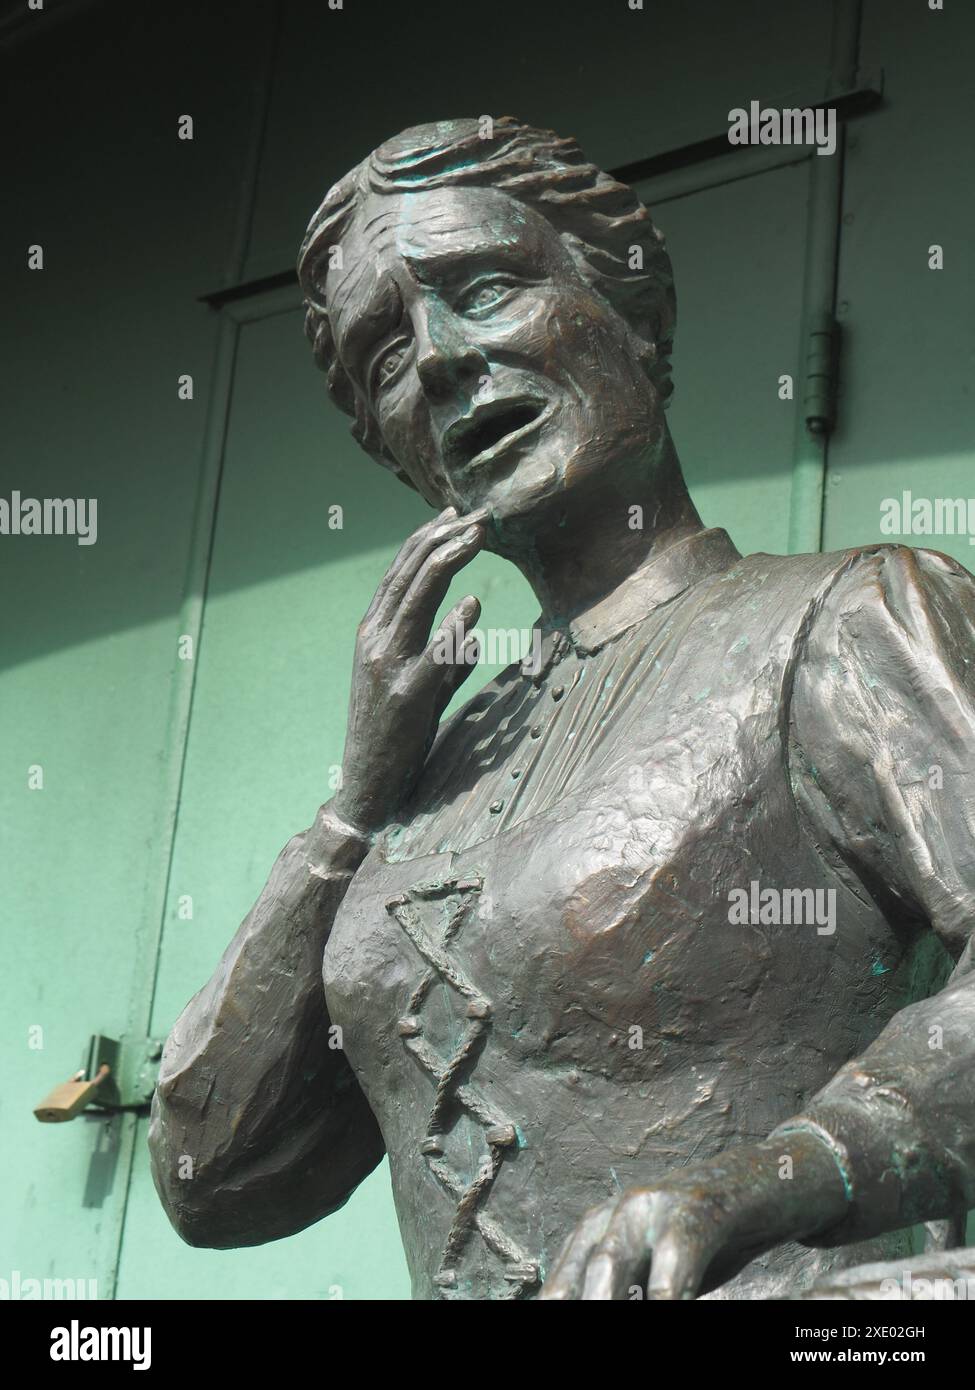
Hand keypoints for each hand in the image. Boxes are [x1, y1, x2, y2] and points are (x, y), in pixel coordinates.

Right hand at [332, 506, 486, 834]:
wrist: (369, 782)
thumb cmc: (398, 733)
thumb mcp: (423, 685)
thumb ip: (448, 653)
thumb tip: (475, 618)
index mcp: (373, 634)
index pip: (399, 574)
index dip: (426, 540)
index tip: (455, 516)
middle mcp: (375, 641)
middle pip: (408, 577)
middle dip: (442, 540)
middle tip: (477, 517)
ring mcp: (389, 666)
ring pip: (417, 602)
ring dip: (447, 564)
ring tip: (475, 538)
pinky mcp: (409, 696)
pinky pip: (433, 653)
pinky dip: (452, 626)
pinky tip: (472, 603)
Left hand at [539, 1134, 850, 1299]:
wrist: (761, 1183)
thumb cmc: (702, 1238)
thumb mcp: (654, 1271)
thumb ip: (625, 1292)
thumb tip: (597, 1312)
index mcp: (598, 1230)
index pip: (563, 1282)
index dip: (558, 1303)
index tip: (553, 1326)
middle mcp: (615, 1214)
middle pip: (580, 1273)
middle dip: (580, 1306)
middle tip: (575, 1342)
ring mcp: (651, 1206)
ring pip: (610, 1263)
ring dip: (607, 1302)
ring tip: (607, 1330)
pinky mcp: (694, 1208)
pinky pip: (673, 1259)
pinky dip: (668, 1292)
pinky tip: (671, 1305)